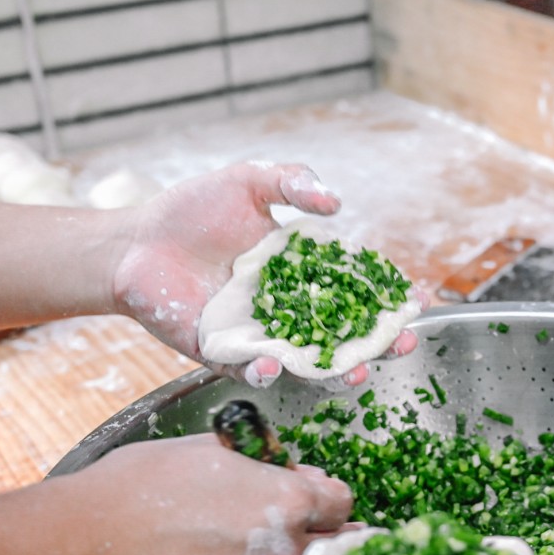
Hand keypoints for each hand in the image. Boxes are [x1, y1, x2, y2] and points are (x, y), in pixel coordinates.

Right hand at [75, 435, 351, 554]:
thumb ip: (269, 464)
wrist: (81, 548)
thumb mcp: (213, 449)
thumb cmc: (140, 487)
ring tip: (237, 551)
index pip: (342, 503)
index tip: (307, 494)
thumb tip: (296, 475)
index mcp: (289, 505)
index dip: (323, 494)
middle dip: (314, 533)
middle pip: (329, 547)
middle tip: (283, 524)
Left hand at [111, 161, 419, 386]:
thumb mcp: (249, 182)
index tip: (418, 301)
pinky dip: (266, 372)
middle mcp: (290, 309)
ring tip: (358, 372)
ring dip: (337, 372)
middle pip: (346, 334)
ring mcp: (261, 335)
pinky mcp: (225, 354)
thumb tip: (337, 203)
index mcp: (305, 272)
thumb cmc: (191, 209)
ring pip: (309, 362)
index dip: (390, 297)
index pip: (358, 288)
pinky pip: (252, 371)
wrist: (135, 241)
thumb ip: (292, 184)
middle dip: (379, 343)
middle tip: (404, 342)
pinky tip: (275, 366)